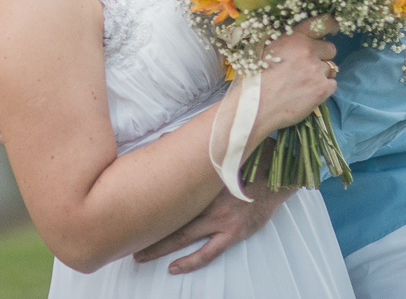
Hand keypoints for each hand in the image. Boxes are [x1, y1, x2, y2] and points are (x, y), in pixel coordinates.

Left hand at [132, 159, 295, 273]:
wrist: (279, 174)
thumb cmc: (248, 158)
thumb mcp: (220, 147)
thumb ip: (191, 144)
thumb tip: (165, 138)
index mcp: (201, 181)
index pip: (168, 194)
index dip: (146, 202)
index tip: (128, 208)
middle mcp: (208, 201)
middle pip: (171, 218)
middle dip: (147, 230)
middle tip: (126, 239)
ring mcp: (221, 220)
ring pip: (184, 237)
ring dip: (160, 248)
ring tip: (140, 256)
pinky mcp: (234, 232)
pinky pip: (209, 251)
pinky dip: (191, 261)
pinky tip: (175, 267)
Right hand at [255, 23, 337, 132]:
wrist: (255, 106)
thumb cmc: (255, 78)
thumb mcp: (265, 49)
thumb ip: (285, 41)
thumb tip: (298, 39)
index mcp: (294, 38)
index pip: (322, 23)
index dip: (331, 25)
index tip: (334, 28)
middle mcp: (308, 51)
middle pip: (330, 48)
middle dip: (322, 55)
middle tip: (308, 66)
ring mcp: (317, 70)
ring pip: (330, 68)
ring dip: (321, 74)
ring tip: (304, 83)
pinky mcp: (322, 89)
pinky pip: (332, 84)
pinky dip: (323, 88)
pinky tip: (308, 93)